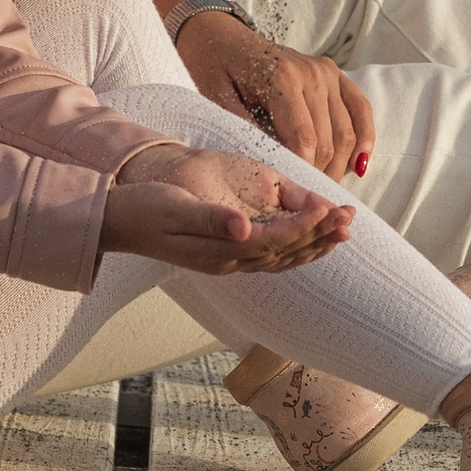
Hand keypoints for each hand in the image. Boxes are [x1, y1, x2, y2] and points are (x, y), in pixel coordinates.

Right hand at [101, 143, 354, 273]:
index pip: (274, 241)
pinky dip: (295, 249)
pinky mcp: (224, 256)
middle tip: (351, 219)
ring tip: (342, 231)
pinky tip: (308, 240)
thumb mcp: (176, 208)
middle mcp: (228, 262)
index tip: (330, 210)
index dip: (304, 228)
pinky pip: (270, 257)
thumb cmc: (145, 209)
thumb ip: (211, 219)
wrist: (118, 222)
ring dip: (313, 245)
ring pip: (281, 259)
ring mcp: (227, 263)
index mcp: (219, 250)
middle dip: (320, 237)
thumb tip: (244, 229)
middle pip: (285, 254)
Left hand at [177, 9, 373, 180]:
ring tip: (326, 191)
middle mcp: (311, 73)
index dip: (303, 174)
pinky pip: (360, 109)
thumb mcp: (215, 99)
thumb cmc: (212, 67)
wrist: (219, 33)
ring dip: (340, 165)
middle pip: (328, 140)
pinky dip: (365, 138)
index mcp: (281, 78)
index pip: (304, 140)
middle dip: (321, 176)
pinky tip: (359, 165)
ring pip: (347, 131)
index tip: (294, 199)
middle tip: (308, 205)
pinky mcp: (334, 73)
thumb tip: (270, 169)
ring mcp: (327, 71)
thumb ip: (243, 131)